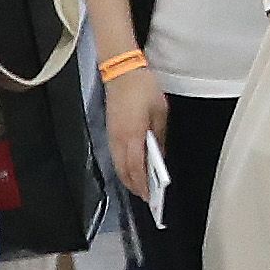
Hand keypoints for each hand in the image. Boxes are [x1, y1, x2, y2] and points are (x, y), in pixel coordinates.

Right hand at [105, 66, 168, 196]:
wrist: (121, 72)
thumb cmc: (144, 89)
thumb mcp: (160, 113)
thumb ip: (159, 137)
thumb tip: (160, 156)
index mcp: (133, 134)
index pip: (136, 167)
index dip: (142, 184)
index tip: (150, 195)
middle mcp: (119, 139)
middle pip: (124, 170)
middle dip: (134, 185)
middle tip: (145, 197)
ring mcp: (111, 135)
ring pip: (117, 164)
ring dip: (127, 177)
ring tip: (139, 187)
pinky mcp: (109, 131)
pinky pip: (114, 155)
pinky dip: (122, 166)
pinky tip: (131, 169)